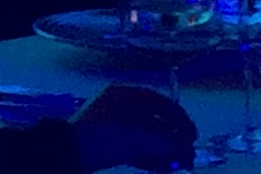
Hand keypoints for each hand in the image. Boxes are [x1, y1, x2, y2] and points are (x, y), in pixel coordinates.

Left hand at [71, 83, 195, 170]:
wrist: (68, 153)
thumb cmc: (104, 136)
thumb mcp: (139, 136)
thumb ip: (166, 139)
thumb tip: (187, 144)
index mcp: (124, 94)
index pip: (159, 101)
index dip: (179, 118)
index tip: (193, 135)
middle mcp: (119, 106)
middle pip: (154, 121)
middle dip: (173, 140)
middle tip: (189, 157)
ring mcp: (112, 126)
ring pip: (145, 138)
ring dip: (164, 151)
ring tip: (179, 166)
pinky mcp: (107, 145)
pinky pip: (134, 149)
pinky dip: (150, 158)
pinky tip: (163, 169)